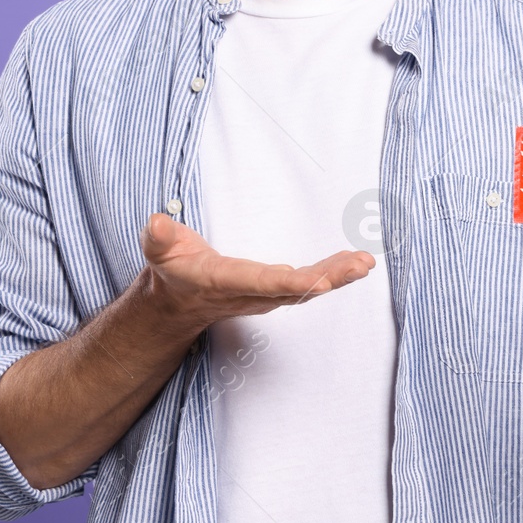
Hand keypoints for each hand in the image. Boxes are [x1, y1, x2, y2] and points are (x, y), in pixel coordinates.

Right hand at [139, 212, 374, 333]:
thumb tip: (157, 223)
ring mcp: (266, 295)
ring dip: (339, 276)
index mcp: (224, 281)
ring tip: (366, 263)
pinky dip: (335, 274)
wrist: (179, 298)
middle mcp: (251, 293)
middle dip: (330, 279)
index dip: (291, 284)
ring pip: (308, 289)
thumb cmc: (172, 268)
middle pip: (295, 290)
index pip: (261, 283)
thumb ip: (158, 237)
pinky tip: (356, 263)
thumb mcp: (158, 250)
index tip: (320, 282)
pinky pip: (309, 285)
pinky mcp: (276, 291)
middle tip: (360, 266)